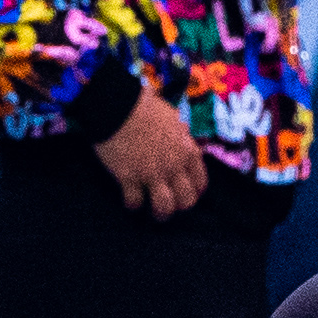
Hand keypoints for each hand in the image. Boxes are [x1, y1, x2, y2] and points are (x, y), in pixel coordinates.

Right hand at [94, 86, 211, 220]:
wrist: (117, 104)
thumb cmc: (144, 106)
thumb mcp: (173, 118)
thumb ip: (181, 134)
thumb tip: (183, 136)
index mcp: (187, 151)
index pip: (200, 183)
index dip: (193, 192)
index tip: (185, 193)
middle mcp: (173, 166)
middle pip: (186, 201)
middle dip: (178, 206)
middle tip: (168, 203)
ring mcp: (152, 174)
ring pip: (164, 208)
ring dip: (159, 213)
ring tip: (151, 211)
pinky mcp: (129, 178)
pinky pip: (135, 202)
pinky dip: (132, 204)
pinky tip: (129, 199)